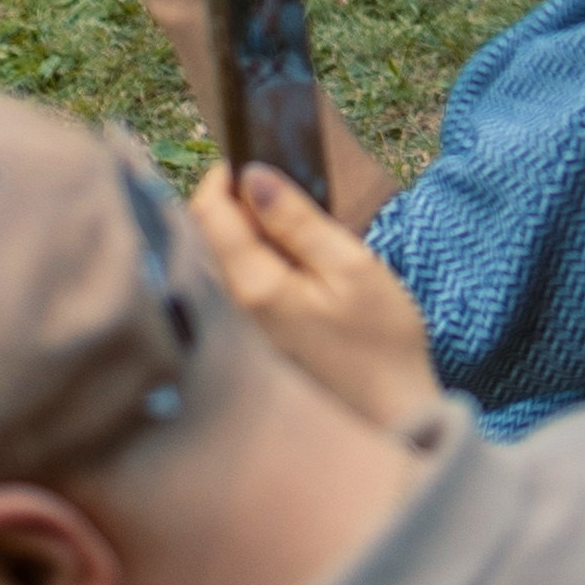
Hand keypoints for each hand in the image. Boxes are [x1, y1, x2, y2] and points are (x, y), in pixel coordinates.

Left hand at [187, 162, 444, 429]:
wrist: (387, 421)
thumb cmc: (379, 342)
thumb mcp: (350, 268)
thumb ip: (297, 220)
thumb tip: (251, 175)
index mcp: (251, 287)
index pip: (208, 212)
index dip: (224, 178)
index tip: (253, 164)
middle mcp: (225, 312)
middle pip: (197, 238)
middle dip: (221, 206)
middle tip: (268, 196)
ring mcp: (228, 336)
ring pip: (206, 266)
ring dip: (227, 238)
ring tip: (273, 231)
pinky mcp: (240, 351)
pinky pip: (219, 294)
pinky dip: (234, 269)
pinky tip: (272, 273)